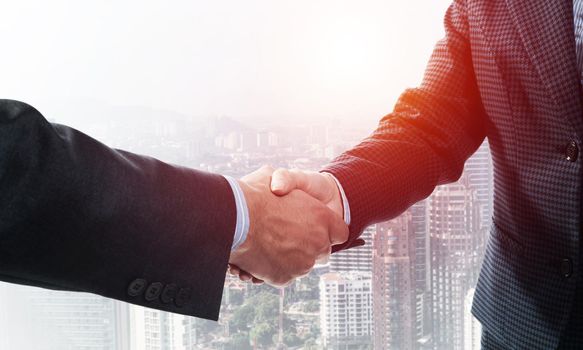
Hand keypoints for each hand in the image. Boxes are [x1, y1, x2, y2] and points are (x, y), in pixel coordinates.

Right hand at [228, 166, 348, 286]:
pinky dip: (273, 268)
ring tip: (268, 242)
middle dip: (309, 245)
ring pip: (302, 265)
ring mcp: (303, 264)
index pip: (339, 232)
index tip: (316, 227)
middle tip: (288, 234)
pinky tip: (258, 255)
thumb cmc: (255, 193)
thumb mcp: (274, 177)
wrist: (235, 218)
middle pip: (322, 251)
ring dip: (290, 256)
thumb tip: (283, 188)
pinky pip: (284, 275)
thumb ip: (289, 186)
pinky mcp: (285, 278)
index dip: (329, 229)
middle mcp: (318, 243)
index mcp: (323, 218)